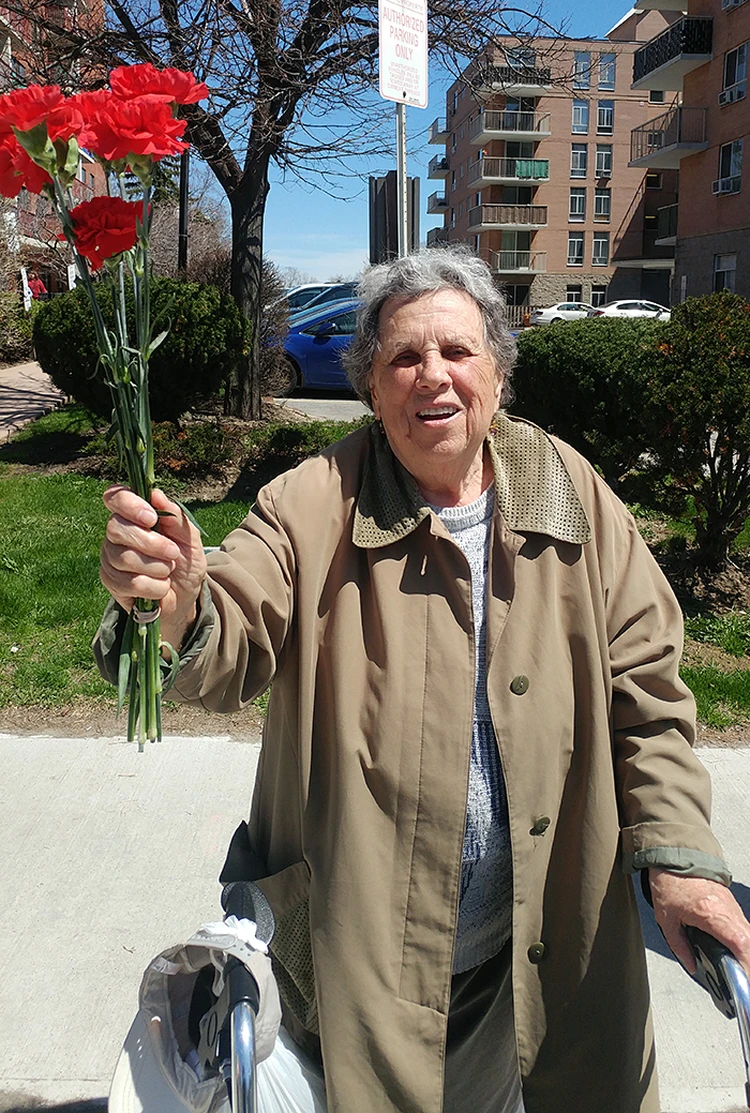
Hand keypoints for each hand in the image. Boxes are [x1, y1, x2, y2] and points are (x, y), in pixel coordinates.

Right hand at [100, 485, 207, 651]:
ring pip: (125, 557)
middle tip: (173, 552)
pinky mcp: (111, 582)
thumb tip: (156, 494)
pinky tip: (161, 586)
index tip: (151, 518)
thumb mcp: (189, 536)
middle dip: (151, 542)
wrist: (185, 595)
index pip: (114, 497)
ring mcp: (110, 558)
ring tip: (168, 570)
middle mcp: (116, 534)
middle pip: (117, 528)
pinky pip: (131, 583)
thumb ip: (175, 515)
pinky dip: (155, 586)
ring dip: (157, 566)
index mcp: (133, 515)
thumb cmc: (184, 560)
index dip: (129, 504)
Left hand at [649, 867, 749, 975]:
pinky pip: (742, 926)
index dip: (746, 962)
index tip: (744, 979)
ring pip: (747, 934)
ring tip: (739, 972)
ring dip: (745, 953)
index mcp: (711, 912)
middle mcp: (727, 909)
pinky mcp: (731, 903)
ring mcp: (732, 905)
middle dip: (747, 963)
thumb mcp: (666, 918)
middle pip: (748, 941)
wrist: (674, 854)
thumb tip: (691, 965)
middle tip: (741, 981)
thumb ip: (679, 946)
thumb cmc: (669, 881)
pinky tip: (735, 953)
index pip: (739, 942)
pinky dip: (741, 941)